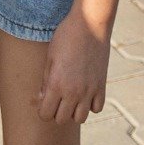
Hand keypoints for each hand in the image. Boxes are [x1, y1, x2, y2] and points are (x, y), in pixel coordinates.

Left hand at [35, 4, 110, 124]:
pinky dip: (91, 105)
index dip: (43, 110)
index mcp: (56, 84)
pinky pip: (96, 108)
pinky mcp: (102, 86)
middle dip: (57, 112)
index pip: (46, 115)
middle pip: (62, 120)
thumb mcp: (50, 57)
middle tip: (57, 99)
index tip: (44, 101)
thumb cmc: (65, 37)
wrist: (89, 24)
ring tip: (72, 98)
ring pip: (80, 119)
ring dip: (74, 111)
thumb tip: (42, 98)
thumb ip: (46, 81)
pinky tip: (86, 93)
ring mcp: (89, 91)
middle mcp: (73, 92)